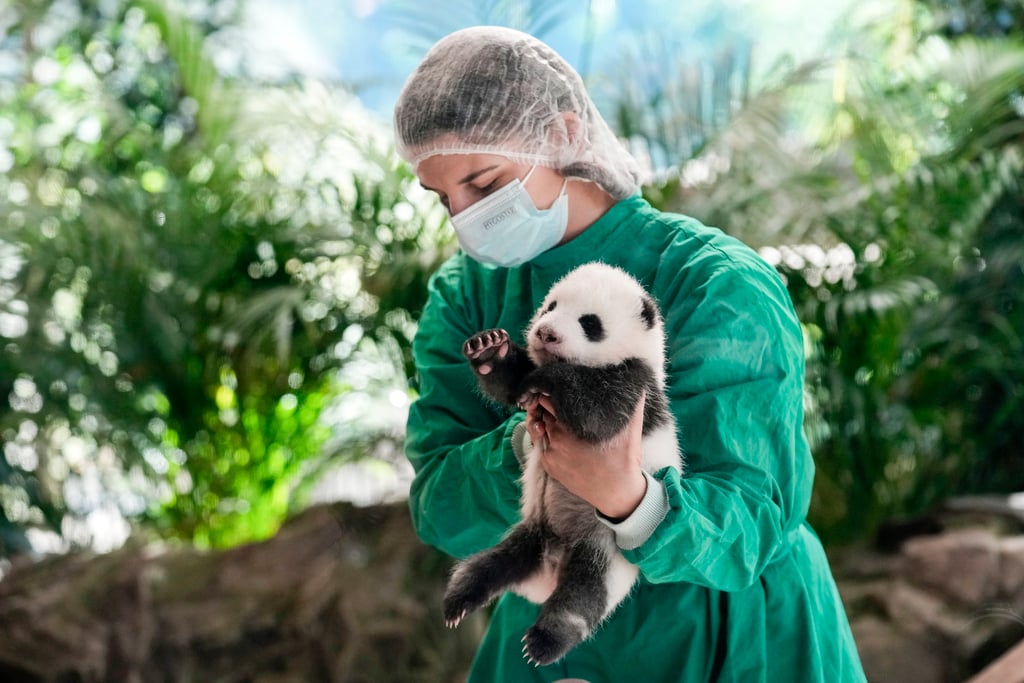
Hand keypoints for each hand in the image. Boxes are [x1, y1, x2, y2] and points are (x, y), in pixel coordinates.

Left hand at [524, 392, 646, 520]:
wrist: (617, 492)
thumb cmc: (623, 459)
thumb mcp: (631, 427)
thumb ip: (632, 402)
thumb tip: (638, 380)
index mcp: (570, 426)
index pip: (549, 400)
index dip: (553, 393)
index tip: (560, 390)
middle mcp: (556, 439)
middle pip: (543, 413)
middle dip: (549, 407)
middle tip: (560, 404)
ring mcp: (551, 454)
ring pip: (542, 429)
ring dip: (548, 423)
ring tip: (562, 421)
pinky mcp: (549, 466)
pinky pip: (543, 446)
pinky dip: (549, 439)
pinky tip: (563, 438)